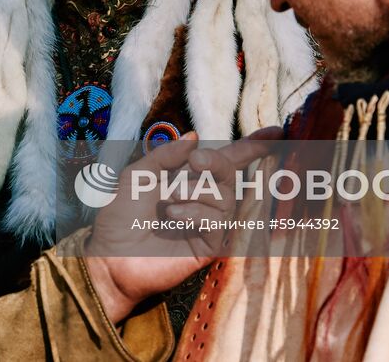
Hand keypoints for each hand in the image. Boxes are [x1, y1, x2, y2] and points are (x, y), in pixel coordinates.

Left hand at [83, 127, 282, 322]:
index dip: (253, 146)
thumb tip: (196, 136)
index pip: (227, 160)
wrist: (111, 256)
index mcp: (189, 179)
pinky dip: (195, 212)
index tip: (277, 131)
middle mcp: (204, 199)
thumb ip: (167, 155)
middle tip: (195, 162)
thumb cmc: (121, 216)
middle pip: (231, 173)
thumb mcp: (139, 174)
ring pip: (226, 196)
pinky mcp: (210, 246)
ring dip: (196, 191)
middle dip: (216, 163)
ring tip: (169, 199)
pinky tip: (174, 216)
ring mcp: (209, 223)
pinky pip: (218, 220)